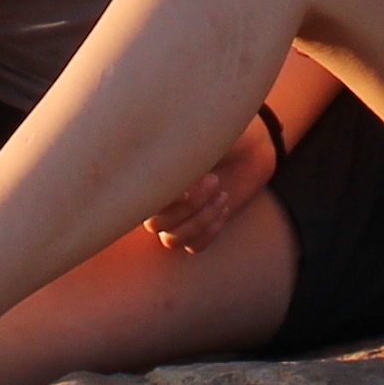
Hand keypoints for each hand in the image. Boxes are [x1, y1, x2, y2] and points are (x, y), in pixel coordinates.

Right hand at [150, 120, 279, 255]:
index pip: (140, 200)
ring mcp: (175, 221)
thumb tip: (160, 152)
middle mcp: (155, 203)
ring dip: (201, 220)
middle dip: (189, 205)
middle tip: (215, 179)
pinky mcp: (196, 232)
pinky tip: (224, 208)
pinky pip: (194, 246)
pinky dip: (210, 231)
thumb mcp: (199, 137)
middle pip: (155, 224)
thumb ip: (178, 149)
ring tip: (223, 195)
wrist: (243, 150)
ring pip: (172, 240)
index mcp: (147, 179)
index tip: (189, 180)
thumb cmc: (215, 138)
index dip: (163, 197)